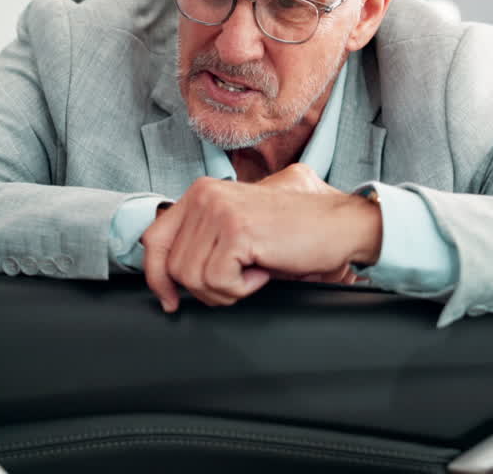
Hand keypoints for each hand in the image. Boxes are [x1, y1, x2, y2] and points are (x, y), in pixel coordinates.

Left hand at [140, 164, 382, 312]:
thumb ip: (202, 239)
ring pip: (192, 278)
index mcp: (201, 192)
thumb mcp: (236, 229)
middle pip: (172, 267)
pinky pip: (217, 282)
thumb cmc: (294, 232)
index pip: (154, 238)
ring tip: (255, 270)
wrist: (339, 226)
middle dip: (204, 289)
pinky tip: (264, 269)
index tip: (169, 300)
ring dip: (226, 289)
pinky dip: (242, 289)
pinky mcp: (236, 231)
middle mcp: (205, 195)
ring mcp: (218, 211)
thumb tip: (166, 276)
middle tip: (239, 280)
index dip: (156, 276)